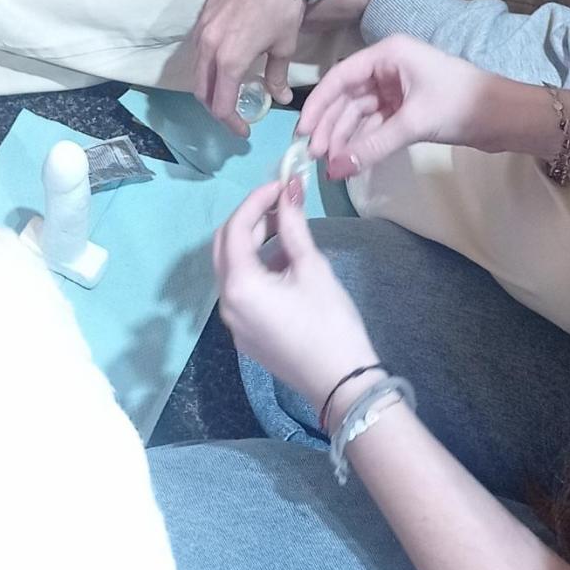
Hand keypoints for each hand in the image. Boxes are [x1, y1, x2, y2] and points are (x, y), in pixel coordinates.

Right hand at [187, 0, 306, 130]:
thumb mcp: (284, 46)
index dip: (231, 123)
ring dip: (208, 86)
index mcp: (230, 60)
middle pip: (202, 90)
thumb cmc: (283, 6)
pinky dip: (207, 65)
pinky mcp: (202, 15)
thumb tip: (280, 99)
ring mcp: (202, 29)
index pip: (221, 105)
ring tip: (227, 92)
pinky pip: (198, 49)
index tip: (244, 131)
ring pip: (197, 69)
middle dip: (216, 108)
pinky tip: (223, 64)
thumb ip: (276, 76)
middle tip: (234, 116)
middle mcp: (209, 47)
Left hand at [214, 176, 378, 421]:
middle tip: (282, 202)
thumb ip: (294, 226)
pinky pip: (242, 291)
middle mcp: (227, 304)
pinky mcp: (247, 334)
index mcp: (239, 286)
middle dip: (251, 219)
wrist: (343, 385)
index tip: (281, 184)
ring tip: (287, 225)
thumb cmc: (330, 323)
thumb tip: (289, 189)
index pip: (236, 228)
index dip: (256, 200)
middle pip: (226, 247)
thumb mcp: (312, 268)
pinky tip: (285, 259)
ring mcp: (234, 323)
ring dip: (254, 242)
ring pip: (233, 269)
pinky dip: (257, 267)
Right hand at [300, 35, 508, 180]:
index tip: (302, 132)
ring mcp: (397, 88)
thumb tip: (335, 169)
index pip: (341, 76)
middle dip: (331, 125)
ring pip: (361, 113)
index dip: (319, 104)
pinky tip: (351, 159)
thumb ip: (373, 145)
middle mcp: (388, 67)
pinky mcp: (407, 108)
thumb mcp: (414, 122)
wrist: (504, 116)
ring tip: (330, 163)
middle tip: (314, 156)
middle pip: (348, 96)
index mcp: (388, 54)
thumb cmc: (460, 104)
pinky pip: (376, 124)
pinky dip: (364, 141)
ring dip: (345, 137)